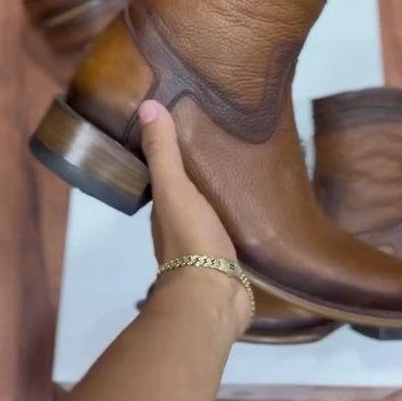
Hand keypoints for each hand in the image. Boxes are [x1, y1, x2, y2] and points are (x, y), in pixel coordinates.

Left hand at [138, 100, 250, 333]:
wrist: (213, 295)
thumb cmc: (190, 238)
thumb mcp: (174, 189)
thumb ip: (163, 152)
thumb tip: (147, 105)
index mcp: (163, 207)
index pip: (165, 171)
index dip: (172, 149)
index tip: (188, 122)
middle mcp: (179, 223)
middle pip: (188, 189)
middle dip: (200, 168)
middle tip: (223, 137)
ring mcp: (205, 240)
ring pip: (210, 207)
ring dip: (219, 190)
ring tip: (243, 161)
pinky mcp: (229, 253)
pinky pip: (232, 224)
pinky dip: (237, 210)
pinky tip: (254, 197)